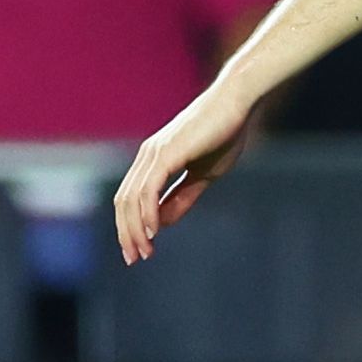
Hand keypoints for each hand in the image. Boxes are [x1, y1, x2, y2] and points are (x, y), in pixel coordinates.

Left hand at [115, 86, 254, 262]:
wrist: (237, 103)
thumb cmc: (224, 134)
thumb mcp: (203, 174)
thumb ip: (182, 197)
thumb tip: (162, 223)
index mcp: (153, 160)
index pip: (130, 199)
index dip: (130, 226)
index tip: (139, 251)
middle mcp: (147, 156)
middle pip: (124, 201)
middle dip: (126, 233)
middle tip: (134, 258)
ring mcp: (154, 154)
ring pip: (132, 199)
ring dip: (136, 228)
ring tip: (145, 251)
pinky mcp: (166, 153)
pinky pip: (148, 189)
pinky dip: (147, 212)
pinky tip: (153, 230)